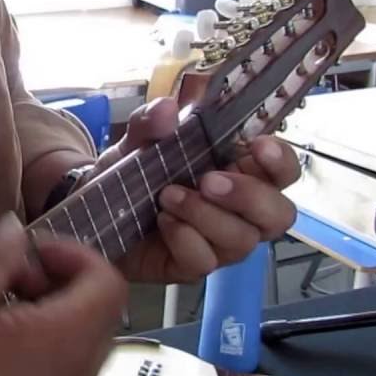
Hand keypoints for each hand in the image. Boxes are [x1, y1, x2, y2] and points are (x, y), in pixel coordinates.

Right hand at [0, 215, 127, 375]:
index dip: (74, 254)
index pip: (108, 283)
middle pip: (98, 315)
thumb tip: (16, 227)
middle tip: (7, 277)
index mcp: (66, 342)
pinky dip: (39, 348)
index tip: (28, 250)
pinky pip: (61, 375)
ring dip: (48, 315)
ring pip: (80, 346)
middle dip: (59, 283)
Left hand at [94, 98, 299, 283]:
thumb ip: (150, 123)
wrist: (93, 212)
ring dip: (205, 215)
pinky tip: (162, 222)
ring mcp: (219, 242)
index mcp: (238, 171)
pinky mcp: (194, 265)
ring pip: (242, 240)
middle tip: (208, 181)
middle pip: (278, 214)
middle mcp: (239, 210)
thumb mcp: (136, 141)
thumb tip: (167, 109)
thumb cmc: (131, 174)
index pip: (282, 170)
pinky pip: (205, 260)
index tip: (258, 146)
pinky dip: (183, 238)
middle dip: (249, 196)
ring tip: (167, 196)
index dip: (280, 160)